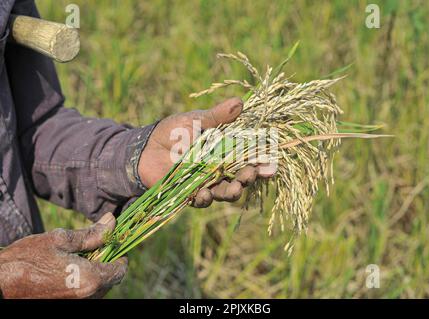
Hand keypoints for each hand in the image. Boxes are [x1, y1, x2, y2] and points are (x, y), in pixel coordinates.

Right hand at [0, 213, 126, 298]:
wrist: (0, 284)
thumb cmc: (27, 259)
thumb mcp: (59, 239)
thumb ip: (91, 234)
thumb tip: (112, 221)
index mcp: (90, 279)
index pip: (120, 269)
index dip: (120, 254)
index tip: (112, 243)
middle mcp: (87, 297)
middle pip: (111, 280)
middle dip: (106, 262)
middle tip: (93, 248)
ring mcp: (77, 305)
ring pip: (98, 289)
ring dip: (96, 273)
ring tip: (78, 259)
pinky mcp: (66, 306)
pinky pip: (85, 295)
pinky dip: (84, 282)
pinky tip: (69, 271)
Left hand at [138, 98, 275, 207]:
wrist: (146, 148)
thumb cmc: (173, 131)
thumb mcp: (196, 120)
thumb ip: (217, 116)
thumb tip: (240, 102)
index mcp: (226, 151)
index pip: (249, 158)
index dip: (261, 162)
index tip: (271, 164)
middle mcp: (220, 170)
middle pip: (240, 178)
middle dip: (248, 178)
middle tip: (251, 173)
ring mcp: (206, 183)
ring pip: (224, 192)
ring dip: (231, 191)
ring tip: (235, 188)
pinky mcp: (190, 194)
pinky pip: (201, 200)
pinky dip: (204, 197)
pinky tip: (204, 193)